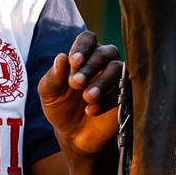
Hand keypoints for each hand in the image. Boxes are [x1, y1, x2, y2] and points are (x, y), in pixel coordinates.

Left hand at [38, 29, 122, 157]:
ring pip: (117, 68)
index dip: (82, 47)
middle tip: (76, 84)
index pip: (88, 39)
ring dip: (101, 82)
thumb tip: (60, 57)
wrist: (74, 135)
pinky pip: (124, 89)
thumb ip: (53, 76)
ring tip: (87, 98)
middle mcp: (103, 62)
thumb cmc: (61, 108)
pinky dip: (108, 99)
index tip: (73, 62)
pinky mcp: (126, 94)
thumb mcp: (50, 93)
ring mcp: (117, 78)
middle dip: (90, 66)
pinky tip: (92, 110)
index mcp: (83, 55)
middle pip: (105, 52)